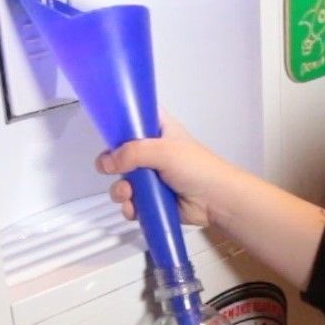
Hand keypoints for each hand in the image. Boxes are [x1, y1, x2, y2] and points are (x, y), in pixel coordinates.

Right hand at [95, 111, 241, 228]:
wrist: (218, 201)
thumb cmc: (202, 169)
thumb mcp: (165, 151)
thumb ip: (132, 153)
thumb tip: (107, 161)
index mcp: (159, 130)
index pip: (134, 117)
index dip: (118, 122)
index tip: (107, 132)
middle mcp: (153, 151)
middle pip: (120, 153)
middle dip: (113, 164)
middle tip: (116, 169)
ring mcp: (152, 176)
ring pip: (122, 181)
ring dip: (120, 189)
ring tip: (129, 193)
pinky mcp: (152, 198)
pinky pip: (130, 202)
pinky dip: (129, 206)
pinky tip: (134, 207)